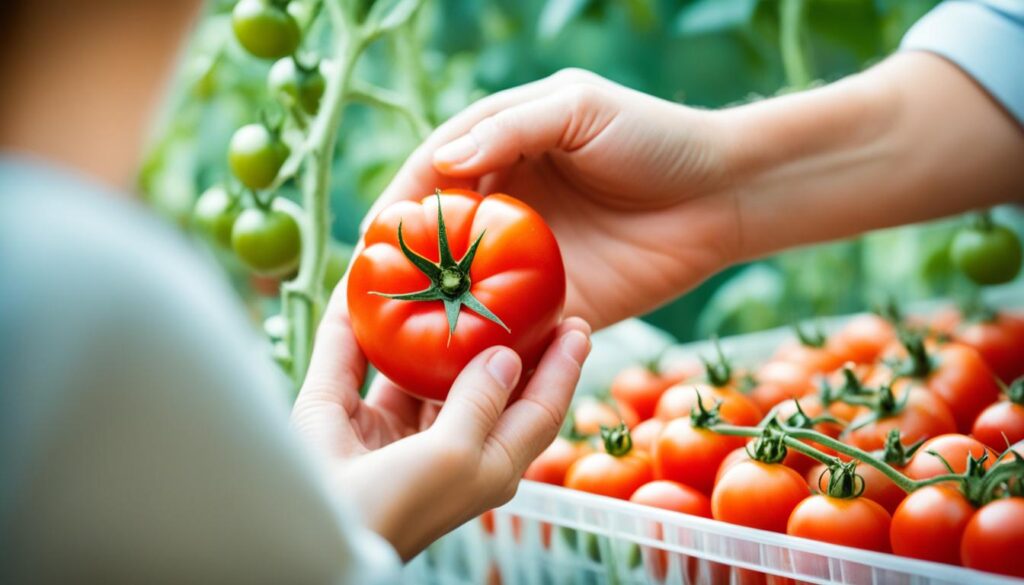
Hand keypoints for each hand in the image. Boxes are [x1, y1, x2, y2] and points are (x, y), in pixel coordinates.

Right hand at [291, 288, 591, 559]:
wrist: (314, 535)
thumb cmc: (400, 506)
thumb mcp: (457, 457)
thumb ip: (482, 403)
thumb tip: (506, 357)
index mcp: (485, 465)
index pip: (537, 410)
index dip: (562, 369)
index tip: (580, 324)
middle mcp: (442, 444)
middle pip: (481, 383)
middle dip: (500, 339)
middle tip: (522, 290)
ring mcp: (388, 429)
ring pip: (414, 368)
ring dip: (424, 326)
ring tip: (444, 277)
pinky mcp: (334, 413)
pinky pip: (345, 356)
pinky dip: (350, 322)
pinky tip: (357, 286)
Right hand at [367, 69, 738, 329]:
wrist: (722, 196)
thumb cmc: (653, 138)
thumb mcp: (578, 107)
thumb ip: (509, 127)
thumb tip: (444, 162)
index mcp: (502, 152)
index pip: (434, 176)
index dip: (400, 201)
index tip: (374, 231)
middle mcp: (505, 209)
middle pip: (438, 238)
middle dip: (402, 263)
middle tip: (368, 293)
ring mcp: (527, 261)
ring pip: (465, 286)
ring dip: (431, 309)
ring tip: (394, 336)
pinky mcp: (556, 305)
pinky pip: (510, 325)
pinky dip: (480, 340)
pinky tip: (451, 359)